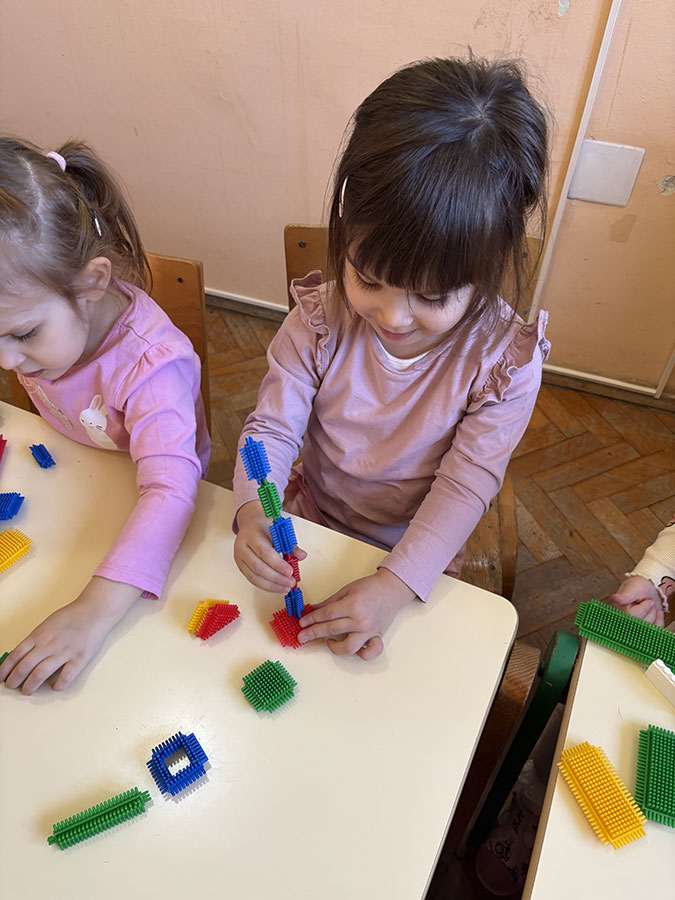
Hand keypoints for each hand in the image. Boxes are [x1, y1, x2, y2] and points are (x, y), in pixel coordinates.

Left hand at [0, 577, 140, 693]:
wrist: (95, 611)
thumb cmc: (72, 616)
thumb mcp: (48, 624)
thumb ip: (36, 639)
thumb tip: (23, 655)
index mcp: (40, 635)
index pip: (16, 655)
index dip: (5, 669)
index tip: (0, 678)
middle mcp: (49, 645)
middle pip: (24, 667)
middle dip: (14, 680)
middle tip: (12, 686)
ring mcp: (64, 652)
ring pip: (40, 674)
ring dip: (30, 686)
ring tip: (27, 690)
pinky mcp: (79, 659)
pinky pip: (65, 677)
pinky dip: (58, 685)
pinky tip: (55, 686)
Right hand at [234, 500, 305, 592]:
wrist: (250, 524)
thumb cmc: (264, 527)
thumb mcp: (278, 530)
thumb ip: (290, 545)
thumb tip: (302, 556)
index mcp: (252, 535)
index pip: (264, 552)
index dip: (277, 564)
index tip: (290, 572)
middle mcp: (242, 547)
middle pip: (258, 567)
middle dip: (276, 578)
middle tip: (290, 582)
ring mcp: (239, 558)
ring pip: (253, 577)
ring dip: (272, 585)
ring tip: (286, 587)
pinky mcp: (241, 567)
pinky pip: (252, 580)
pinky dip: (266, 586)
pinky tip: (277, 587)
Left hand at [297, 567, 415, 659]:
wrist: (392, 589)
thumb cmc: (371, 587)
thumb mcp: (347, 590)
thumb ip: (329, 602)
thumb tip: (314, 610)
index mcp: (352, 605)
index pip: (326, 615)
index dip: (312, 619)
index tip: (302, 623)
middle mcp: (360, 620)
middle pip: (331, 629)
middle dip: (314, 633)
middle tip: (302, 636)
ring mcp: (369, 631)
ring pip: (349, 647)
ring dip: (335, 648)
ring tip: (328, 642)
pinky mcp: (377, 636)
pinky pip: (370, 652)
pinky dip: (362, 654)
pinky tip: (353, 649)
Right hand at [607, 575, 663, 626]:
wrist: (648, 592)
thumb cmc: (640, 588)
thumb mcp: (634, 588)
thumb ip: (625, 595)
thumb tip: (614, 598)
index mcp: (618, 609)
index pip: (631, 615)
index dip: (643, 607)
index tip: (644, 599)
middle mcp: (623, 620)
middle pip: (640, 623)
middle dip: (649, 610)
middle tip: (648, 601)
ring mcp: (632, 627)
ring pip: (648, 627)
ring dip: (653, 614)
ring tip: (649, 607)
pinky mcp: (642, 631)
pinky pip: (655, 630)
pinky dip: (659, 620)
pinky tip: (657, 613)